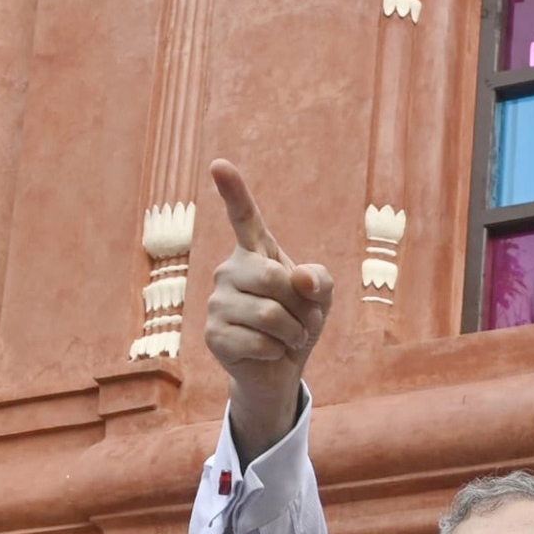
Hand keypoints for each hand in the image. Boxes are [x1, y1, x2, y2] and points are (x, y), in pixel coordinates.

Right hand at [205, 159, 332, 458]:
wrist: (281, 368)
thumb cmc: (299, 322)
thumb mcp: (321, 296)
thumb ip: (320, 279)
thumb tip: (299, 278)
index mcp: (254, 253)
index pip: (244, 217)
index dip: (232, 191)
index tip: (219, 164)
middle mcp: (229, 271)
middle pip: (275, 279)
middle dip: (301, 306)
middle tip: (301, 320)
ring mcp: (217, 302)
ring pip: (269, 315)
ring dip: (292, 333)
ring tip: (287, 338)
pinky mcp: (212, 335)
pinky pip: (259, 342)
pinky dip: (276, 352)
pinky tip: (268, 352)